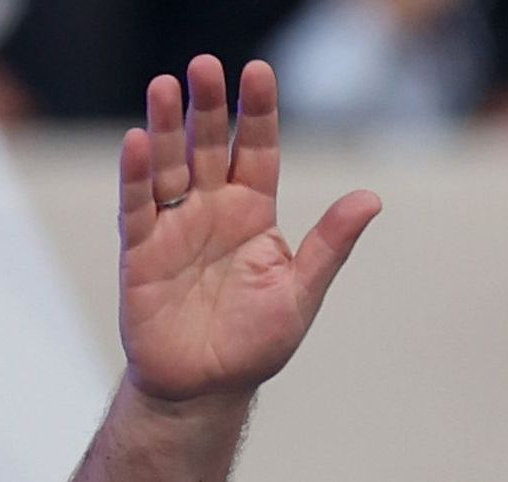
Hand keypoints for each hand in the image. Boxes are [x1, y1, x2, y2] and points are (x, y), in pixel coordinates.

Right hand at [118, 57, 379, 404]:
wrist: (205, 388)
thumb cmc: (255, 343)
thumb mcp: (300, 292)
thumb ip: (330, 245)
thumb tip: (371, 198)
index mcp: (253, 213)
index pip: (257, 149)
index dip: (258, 112)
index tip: (258, 71)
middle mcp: (212, 210)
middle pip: (209, 146)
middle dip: (207, 106)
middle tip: (204, 66)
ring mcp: (174, 227)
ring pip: (169, 165)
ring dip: (166, 126)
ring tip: (164, 86)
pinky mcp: (141, 252)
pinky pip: (137, 206)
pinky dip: (135, 175)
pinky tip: (137, 141)